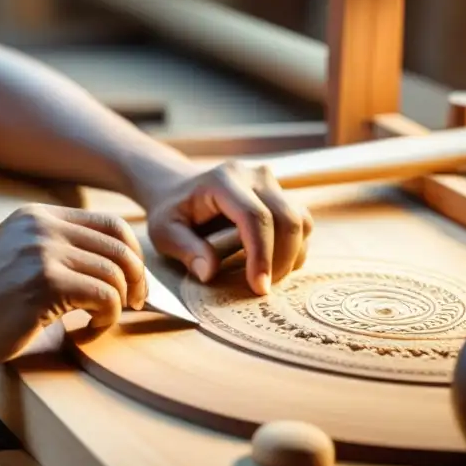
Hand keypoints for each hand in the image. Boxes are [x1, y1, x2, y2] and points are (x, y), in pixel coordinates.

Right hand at [0, 204, 146, 367]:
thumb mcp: (14, 258)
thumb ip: (52, 253)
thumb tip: (109, 270)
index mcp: (35, 216)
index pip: (109, 224)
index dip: (131, 255)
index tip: (132, 284)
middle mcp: (41, 226)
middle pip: (120, 245)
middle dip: (137, 280)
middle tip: (135, 306)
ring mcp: (42, 251)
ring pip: (115, 273)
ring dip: (119, 304)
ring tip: (98, 322)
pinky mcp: (45, 282)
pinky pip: (104, 297)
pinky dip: (106, 319)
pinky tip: (87, 330)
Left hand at [145, 161, 312, 294]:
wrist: (178, 189)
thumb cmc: (171, 212)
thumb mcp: (164, 231)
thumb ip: (186, 249)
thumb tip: (210, 272)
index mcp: (223, 180)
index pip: (255, 217)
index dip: (261, 255)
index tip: (258, 287)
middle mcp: (252, 175)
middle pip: (286, 219)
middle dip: (281, 260)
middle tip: (263, 289)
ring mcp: (270, 182)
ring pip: (300, 220)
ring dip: (291, 255)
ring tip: (267, 278)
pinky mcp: (280, 194)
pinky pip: (301, 222)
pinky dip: (295, 248)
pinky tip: (273, 265)